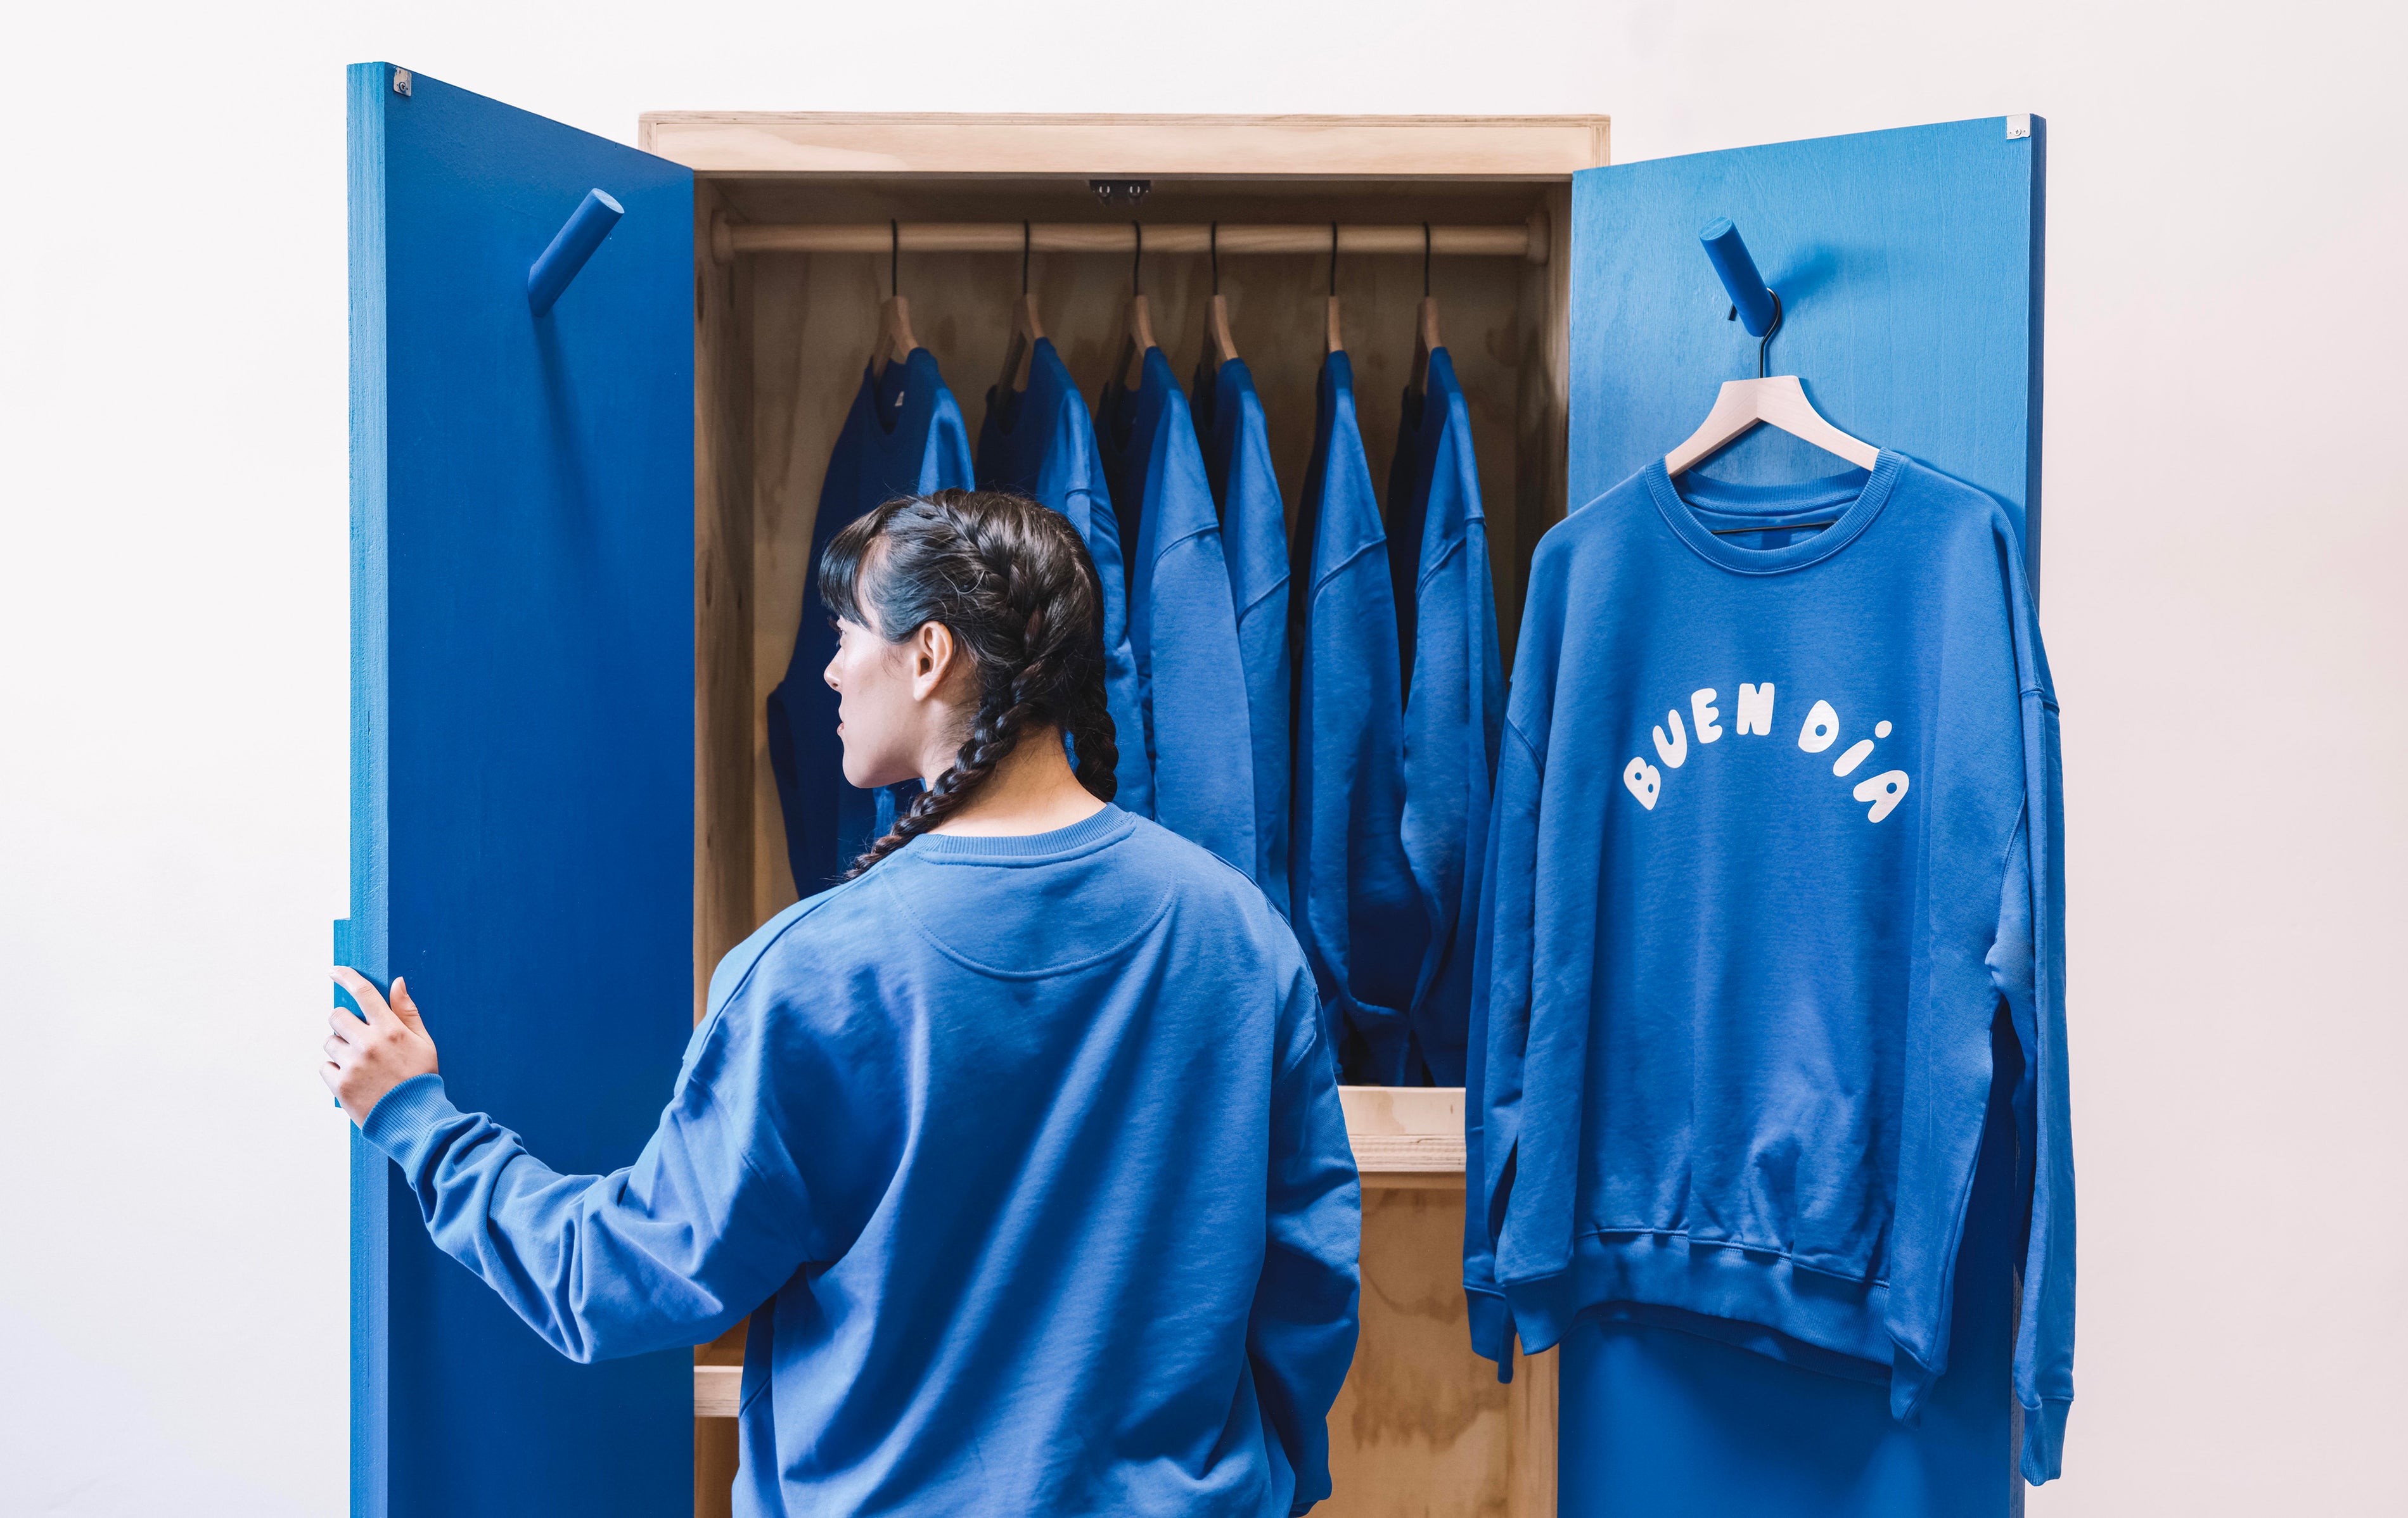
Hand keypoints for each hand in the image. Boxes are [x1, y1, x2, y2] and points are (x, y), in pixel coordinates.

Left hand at [324, 967, 439, 1125]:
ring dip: (340, 1049)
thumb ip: (408, 1011)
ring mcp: (352, 1065)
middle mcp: (369, 1044)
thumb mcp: (423, 1042)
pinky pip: (325, 1067)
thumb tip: (397, 982)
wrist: (415, 1120)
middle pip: (336, 1016)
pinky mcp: (340, 1086)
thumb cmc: (421, 1079)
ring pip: (329, 1043)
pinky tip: (354, 1079)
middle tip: (355, 1036)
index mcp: (391, 1030)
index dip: (347, 977)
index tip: (335, 971)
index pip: (364, 993)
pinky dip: (335, 1071)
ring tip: (360, 1065)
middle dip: (343, 1023)